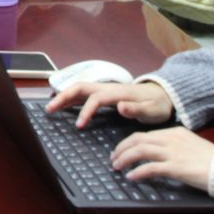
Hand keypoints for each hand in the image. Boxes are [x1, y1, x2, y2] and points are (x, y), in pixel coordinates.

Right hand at [46, 78, 174, 128]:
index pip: (95, 98)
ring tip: (50, 108)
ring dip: (63, 96)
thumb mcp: (152, 110)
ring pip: (79, 89)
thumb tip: (120, 106)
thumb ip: (136, 109)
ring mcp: (105, 90)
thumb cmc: (157, 106)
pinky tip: (64, 106)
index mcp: (117, 93)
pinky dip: (71, 98)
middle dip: (63, 96)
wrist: (164, 96)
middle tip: (50, 109)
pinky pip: (84, 94)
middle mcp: (107, 88)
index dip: (85, 111)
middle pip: (80, 87)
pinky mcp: (105, 95)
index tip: (79, 126)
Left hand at [108, 126, 213, 190]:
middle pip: (137, 139)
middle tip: (113, 158)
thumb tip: (159, 153)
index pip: (145, 134)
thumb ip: (175, 146)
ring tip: (117, 167)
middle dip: (121, 148)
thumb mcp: (191, 145)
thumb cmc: (211, 160)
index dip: (129, 142)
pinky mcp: (176, 167)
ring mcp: (173, 152)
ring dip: (125, 158)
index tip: (121, 150)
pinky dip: (138, 172)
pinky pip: (150, 168)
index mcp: (174, 132)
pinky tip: (131, 177)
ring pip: (140, 150)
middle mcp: (171, 139)